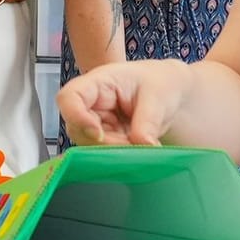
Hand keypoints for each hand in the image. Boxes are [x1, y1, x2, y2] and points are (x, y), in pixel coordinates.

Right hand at [56, 59, 189, 144]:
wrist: (170, 95)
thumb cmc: (161, 84)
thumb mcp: (159, 98)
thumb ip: (147, 123)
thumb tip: (140, 145)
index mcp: (99, 82)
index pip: (69, 98)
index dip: (76, 117)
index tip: (99, 134)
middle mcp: (91, 103)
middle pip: (76, 128)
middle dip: (103, 143)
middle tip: (133, 146)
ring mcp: (96, 122)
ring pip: (88, 145)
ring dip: (112, 152)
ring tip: (139, 147)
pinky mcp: (105, 139)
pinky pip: (103, 153)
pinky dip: (119, 157)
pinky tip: (137, 151)